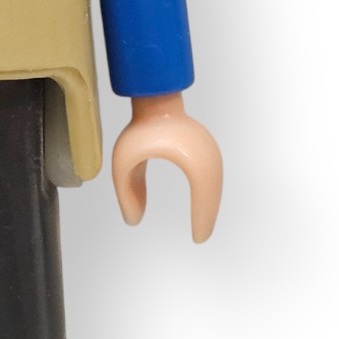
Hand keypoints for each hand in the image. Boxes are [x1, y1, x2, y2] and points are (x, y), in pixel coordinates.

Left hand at [110, 92, 222, 241]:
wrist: (156, 101)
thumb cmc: (140, 129)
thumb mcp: (124, 161)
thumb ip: (126, 191)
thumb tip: (133, 221)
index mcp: (190, 155)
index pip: (204, 194)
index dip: (203, 217)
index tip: (198, 237)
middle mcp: (206, 152)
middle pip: (213, 191)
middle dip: (208, 215)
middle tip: (201, 237)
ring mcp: (208, 149)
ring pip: (214, 184)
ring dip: (208, 204)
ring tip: (202, 226)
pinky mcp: (205, 148)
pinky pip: (211, 175)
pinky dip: (207, 193)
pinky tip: (201, 205)